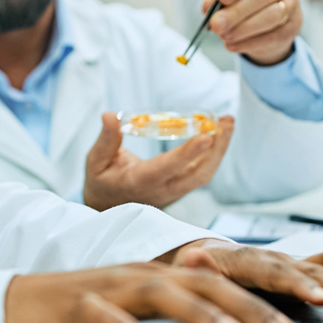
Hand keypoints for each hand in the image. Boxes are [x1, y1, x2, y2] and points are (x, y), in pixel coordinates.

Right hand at [3, 244, 322, 322]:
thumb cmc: (86, 310)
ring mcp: (109, 288)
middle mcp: (141, 276)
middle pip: (203, 284)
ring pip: (160, 294)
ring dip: (198, 315)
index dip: (264, 295)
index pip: (222, 282)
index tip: (306, 314)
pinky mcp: (77, 306)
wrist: (20, 304)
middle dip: (249, 307)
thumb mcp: (139, 307)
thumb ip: (180, 309)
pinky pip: (100, 314)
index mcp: (161, 277)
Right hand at [83, 111, 233, 210]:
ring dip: (220, 149)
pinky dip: (213, 153)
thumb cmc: (102, 181)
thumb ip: (105, 140)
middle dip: (218, 148)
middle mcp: (162, 190)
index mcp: (140, 182)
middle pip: (198, 174)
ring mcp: (174, 191)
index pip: (168, 168)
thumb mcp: (95, 162)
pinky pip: (201, 172)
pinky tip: (218, 133)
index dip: (189, 153)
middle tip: (227, 121)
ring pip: (204, 174)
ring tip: (227, 122)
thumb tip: (110, 116)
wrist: (108, 207)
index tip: (207, 135)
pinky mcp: (180, 188)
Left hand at [158, 239, 322, 311]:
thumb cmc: (198, 271)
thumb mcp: (190, 271)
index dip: (301, 285)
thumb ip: (199, 269)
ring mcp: (293, 261)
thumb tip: (195, 258)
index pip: (277, 272)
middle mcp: (276, 258)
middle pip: (312, 271)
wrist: (205, 257)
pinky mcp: (304, 268)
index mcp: (248, 260)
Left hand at [202, 0, 300, 64]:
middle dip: (237, 12)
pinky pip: (272, 36)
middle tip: (216, 24)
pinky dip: (249, 43)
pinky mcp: (293, 27)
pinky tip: (232, 45)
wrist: (260, 24)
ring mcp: (293, 5)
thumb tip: (209, 5)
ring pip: (270, 17)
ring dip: (243, 28)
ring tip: (223, 35)